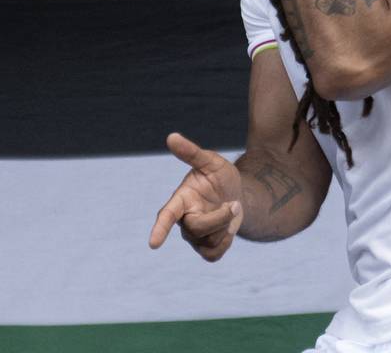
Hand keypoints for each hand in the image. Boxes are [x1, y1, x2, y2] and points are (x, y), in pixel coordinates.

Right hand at [148, 132, 244, 261]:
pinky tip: (227, 229)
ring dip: (225, 227)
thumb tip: (171, 137)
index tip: (153, 244)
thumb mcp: (211, 161)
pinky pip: (213, 255)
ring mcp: (193, 236)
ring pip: (208, 243)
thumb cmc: (220, 177)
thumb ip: (191, 152)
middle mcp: (183, 219)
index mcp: (181, 199)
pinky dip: (225, 242)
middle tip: (234, 204)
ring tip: (228, 212)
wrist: (237, 195)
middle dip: (220, 218)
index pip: (167, 215)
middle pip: (197, 229)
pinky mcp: (204, 248)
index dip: (160, 229)